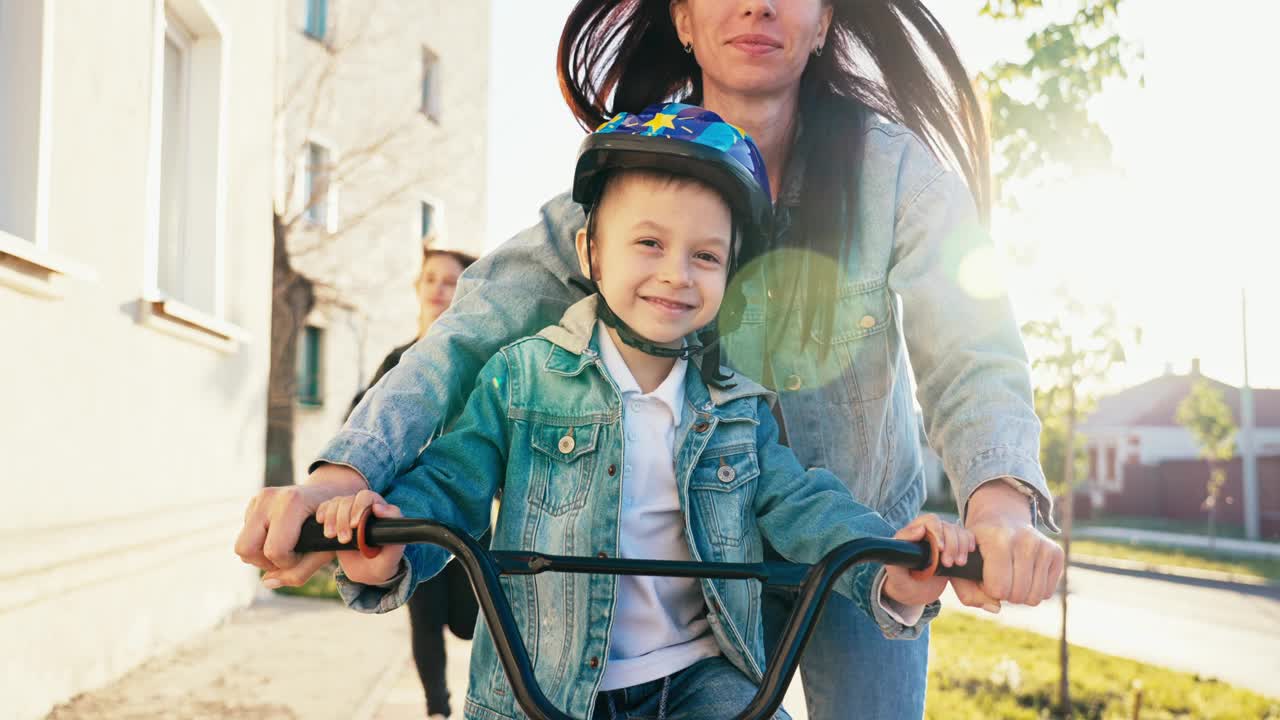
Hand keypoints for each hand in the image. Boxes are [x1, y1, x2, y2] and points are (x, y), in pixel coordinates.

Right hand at [234, 463, 368, 587]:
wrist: (329, 494)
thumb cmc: (330, 525)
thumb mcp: (325, 550)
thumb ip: (299, 572)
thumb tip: (266, 582)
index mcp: (292, 502)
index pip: (274, 550)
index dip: (287, 563)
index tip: (302, 556)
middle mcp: (270, 497)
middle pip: (245, 548)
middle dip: (265, 563)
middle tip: (287, 559)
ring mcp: (259, 498)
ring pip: (242, 545)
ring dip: (260, 556)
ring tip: (284, 550)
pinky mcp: (253, 503)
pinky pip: (245, 536)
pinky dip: (260, 544)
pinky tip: (280, 537)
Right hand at [316, 489, 405, 584]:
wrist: (368, 572)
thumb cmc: (384, 561)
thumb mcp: (394, 551)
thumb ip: (394, 530)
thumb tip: (378, 507)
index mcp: (381, 510)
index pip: (367, 497)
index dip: (358, 507)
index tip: (355, 525)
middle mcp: (364, 507)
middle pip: (348, 500)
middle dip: (343, 518)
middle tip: (343, 540)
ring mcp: (349, 511)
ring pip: (336, 503)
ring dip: (331, 519)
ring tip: (331, 536)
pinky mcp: (336, 518)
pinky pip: (326, 506)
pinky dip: (322, 512)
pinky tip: (320, 522)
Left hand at [882, 513, 974, 606]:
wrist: (913, 594)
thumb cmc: (901, 580)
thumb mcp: (895, 569)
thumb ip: (900, 549)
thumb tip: (920, 529)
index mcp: (914, 532)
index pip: (931, 521)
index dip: (938, 532)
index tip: (940, 549)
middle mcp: (930, 533)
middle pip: (947, 526)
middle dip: (952, 544)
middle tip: (948, 563)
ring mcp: (943, 540)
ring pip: (958, 532)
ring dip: (961, 547)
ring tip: (958, 564)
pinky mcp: (954, 549)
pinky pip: (966, 539)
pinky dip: (969, 546)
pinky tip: (966, 557)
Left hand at [951, 480, 1063, 612]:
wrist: (1002, 518)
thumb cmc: (980, 547)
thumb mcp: (963, 563)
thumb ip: (967, 592)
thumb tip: (996, 608)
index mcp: (997, 539)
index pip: (998, 588)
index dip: (989, 589)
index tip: (985, 577)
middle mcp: (1024, 540)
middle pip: (1017, 595)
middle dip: (1005, 594)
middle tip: (1000, 578)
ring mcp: (1043, 545)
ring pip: (1035, 596)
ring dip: (1020, 594)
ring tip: (1011, 578)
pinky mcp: (1057, 553)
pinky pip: (1047, 592)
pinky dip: (1034, 590)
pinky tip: (1025, 575)